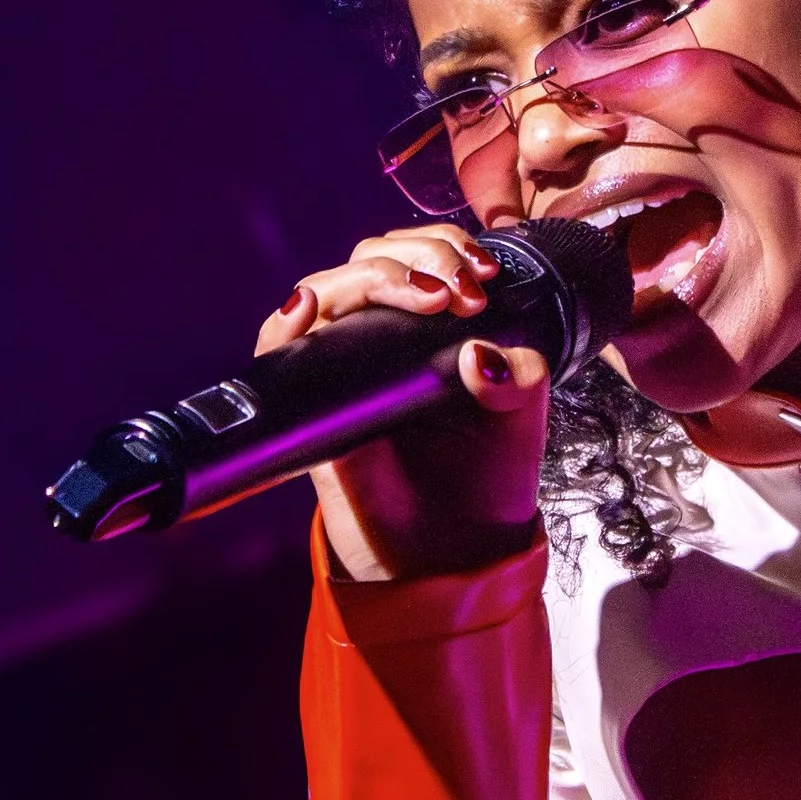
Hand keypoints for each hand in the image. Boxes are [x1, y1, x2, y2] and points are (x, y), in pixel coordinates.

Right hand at [256, 222, 551, 581]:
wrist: (454, 553)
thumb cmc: (484, 480)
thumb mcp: (522, 415)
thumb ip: (520, 375)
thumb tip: (478, 352)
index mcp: (429, 328)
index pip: (417, 255)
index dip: (443, 246)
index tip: (482, 274)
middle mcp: (380, 340)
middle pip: (370, 259)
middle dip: (418, 254)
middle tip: (460, 289)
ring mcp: (341, 369)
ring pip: (326, 290)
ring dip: (370, 276)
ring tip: (425, 295)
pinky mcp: (311, 408)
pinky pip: (278, 353)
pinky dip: (285, 322)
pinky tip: (307, 307)